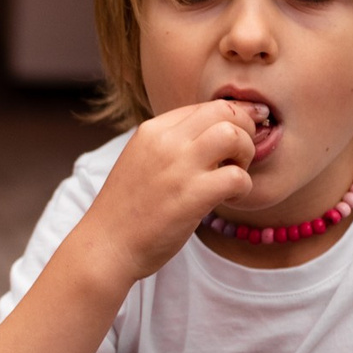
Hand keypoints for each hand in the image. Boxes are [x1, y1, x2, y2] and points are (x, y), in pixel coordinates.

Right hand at [74, 100, 258, 284]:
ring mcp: (179, 167)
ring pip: (234, 135)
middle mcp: (166, 141)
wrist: (106, 245)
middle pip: (225, 111)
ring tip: (234, 175)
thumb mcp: (141, 160)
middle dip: (244, 132)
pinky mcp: (193, 196)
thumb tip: (210, 136)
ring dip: (246, 154)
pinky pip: (238, 177)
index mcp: (153, 129)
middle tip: (238, 158)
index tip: (235, 142)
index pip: (206, 106)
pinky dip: (244, 187)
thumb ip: (170, 145)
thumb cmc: (127, 210)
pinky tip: (230, 198)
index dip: (229, 121)